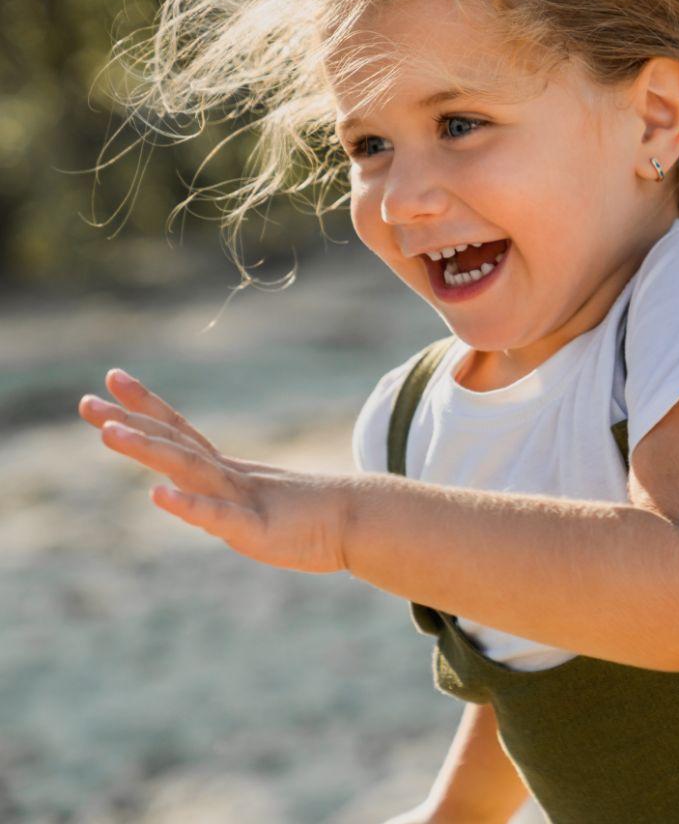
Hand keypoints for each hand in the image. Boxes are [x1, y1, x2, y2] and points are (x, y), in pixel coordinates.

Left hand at [78, 370, 352, 573]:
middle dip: (128, 422)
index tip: (113, 378)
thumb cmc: (314, 515)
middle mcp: (228, 477)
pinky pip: (217, 517)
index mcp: (227, 471)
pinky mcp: (255, 530)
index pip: (179, 431)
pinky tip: (157, 496)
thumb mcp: (262, 503)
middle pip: (172, 443)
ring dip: (148, 450)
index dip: (145, 405)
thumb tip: (207, 494)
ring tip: (108, 433)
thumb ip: (229, 499)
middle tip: (86, 402)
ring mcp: (240, 499)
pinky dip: (188, 506)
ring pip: (187, 470)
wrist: (362, 522)